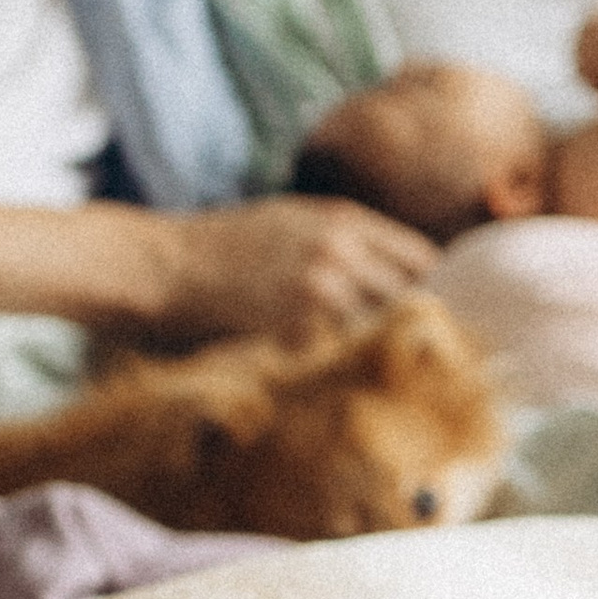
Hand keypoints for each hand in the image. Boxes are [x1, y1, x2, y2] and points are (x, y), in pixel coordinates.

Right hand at [147, 195, 436, 345]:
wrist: (162, 264)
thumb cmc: (222, 245)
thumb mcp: (291, 220)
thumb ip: (345, 240)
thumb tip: (394, 273)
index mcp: (344, 221)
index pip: (423, 259)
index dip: (434, 290)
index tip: (435, 314)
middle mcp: (341, 252)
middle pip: (412, 297)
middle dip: (415, 325)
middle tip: (420, 355)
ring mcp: (319, 291)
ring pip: (381, 329)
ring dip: (383, 350)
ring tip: (384, 373)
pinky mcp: (294, 329)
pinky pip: (341, 354)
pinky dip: (345, 367)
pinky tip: (340, 379)